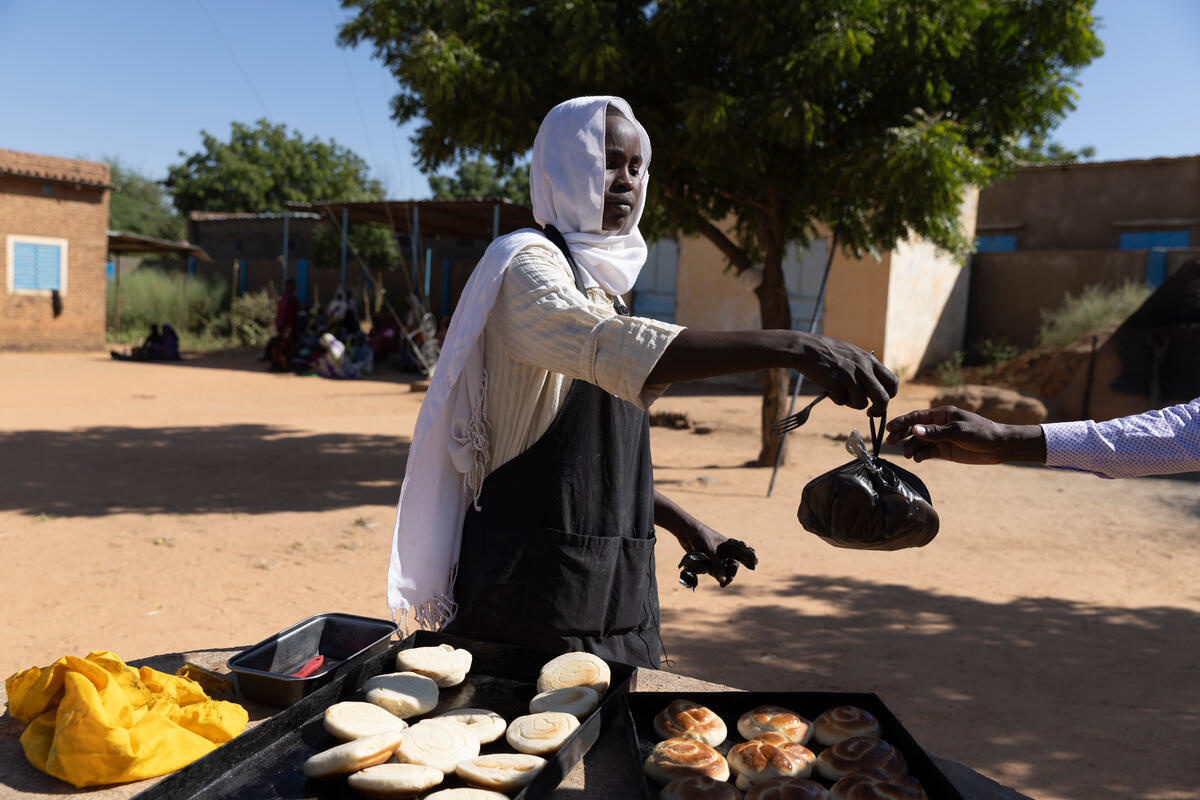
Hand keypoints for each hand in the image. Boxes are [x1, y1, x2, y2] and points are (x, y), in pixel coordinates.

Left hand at [677, 525, 756, 588]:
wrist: (686, 531)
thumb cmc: (702, 536)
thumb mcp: (711, 551)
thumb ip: (717, 565)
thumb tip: (723, 580)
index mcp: (728, 548)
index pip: (735, 563)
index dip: (732, 573)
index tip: (727, 581)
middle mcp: (722, 553)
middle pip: (725, 570)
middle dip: (721, 575)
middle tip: (720, 585)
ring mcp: (713, 557)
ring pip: (715, 571)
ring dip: (710, 571)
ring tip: (703, 566)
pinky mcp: (704, 560)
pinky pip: (706, 569)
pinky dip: (703, 569)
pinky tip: (698, 564)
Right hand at [798, 334, 896, 415]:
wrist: (807, 348)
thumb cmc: (829, 353)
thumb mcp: (854, 355)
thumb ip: (865, 370)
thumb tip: (873, 392)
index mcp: (870, 360)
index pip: (892, 382)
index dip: (889, 395)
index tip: (880, 401)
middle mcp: (863, 369)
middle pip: (882, 398)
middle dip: (878, 410)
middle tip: (871, 413)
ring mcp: (850, 377)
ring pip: (861, 404)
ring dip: (851, 403)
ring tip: (840, 392)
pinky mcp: (836, 384)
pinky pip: (842, 401)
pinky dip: (835, 398)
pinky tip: (829, 387)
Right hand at [885, 405, 1046, 464]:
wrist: (998, 447)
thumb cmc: (981, 433)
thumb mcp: (958, 431)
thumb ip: (935, 433)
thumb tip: (914, 430)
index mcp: (942, 415)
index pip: (917, 417)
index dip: (902, 421)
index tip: (889, 428)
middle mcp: (939, 426)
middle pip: (915, 429)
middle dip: (901, 435)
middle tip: (890, 442)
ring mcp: (941, 438)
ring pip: (919, 442)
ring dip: (911, 447)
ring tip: (907, 455)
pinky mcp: (944, 451)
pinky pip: (927, 452)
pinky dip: (920, 455)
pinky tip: (917, 459)